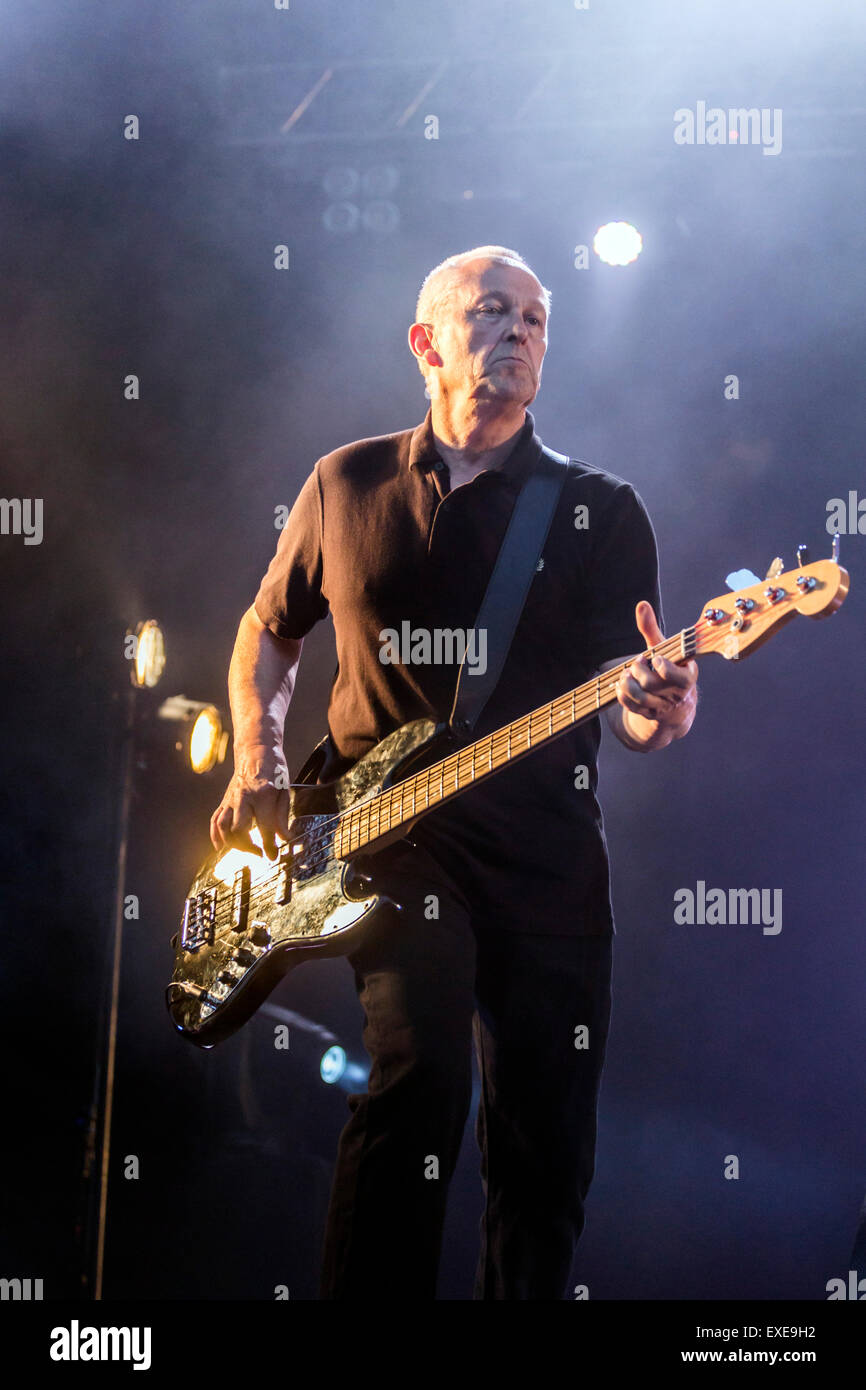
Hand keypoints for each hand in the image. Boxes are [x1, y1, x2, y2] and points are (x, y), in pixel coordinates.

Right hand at [209, 746, 290, 859]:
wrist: (256, 751)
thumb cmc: (274, 770)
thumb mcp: (285, 791)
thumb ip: (283, 816)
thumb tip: (285, 838)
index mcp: (263, 795)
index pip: (264, 827)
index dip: (269, 845)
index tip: (273, 856)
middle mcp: (244, 797)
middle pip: (238, 830)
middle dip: (248, 847)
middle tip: (260, 852)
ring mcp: (231, 799)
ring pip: (223, 827)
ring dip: (232, 843)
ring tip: (246, 848)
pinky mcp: (225, 800)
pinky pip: (215, 820)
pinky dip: (215, 835)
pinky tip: (220, 846)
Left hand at [615, 601, 697, 736]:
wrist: (675, 702)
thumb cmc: (668, 667)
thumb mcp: (664, 649)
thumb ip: (651, 629)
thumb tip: (641, 605)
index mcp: (687, 677)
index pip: (678, 677)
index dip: (663, 667)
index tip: (654, 658)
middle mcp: (676, 694)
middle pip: (651, 683)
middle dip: (638, 670)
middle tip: (637, 662)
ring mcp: (662, 707)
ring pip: (640, 697)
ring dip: (628, 683)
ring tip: (627, 673)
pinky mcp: (649, 715)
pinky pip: (632, 707)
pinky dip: (622, 695)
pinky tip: (621, 685)